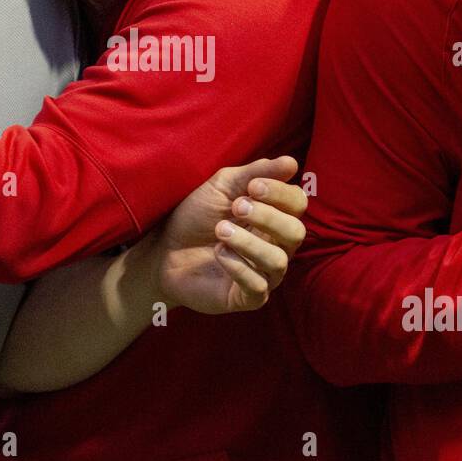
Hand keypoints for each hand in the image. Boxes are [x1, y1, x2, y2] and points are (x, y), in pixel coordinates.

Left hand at [148, 156, 307, 313]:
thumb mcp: (223, 186)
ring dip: (249, 242)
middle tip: (236, 207)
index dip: (281, 193)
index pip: (298, 204)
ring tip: (221, 230)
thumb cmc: (196, 215)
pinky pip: (258, 287)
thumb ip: (256, 173)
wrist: (163, 249)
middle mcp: (276, 246)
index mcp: (274, 216)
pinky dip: (239, 267)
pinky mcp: (247, 297)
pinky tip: (218, 253)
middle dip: (267, 217)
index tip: (253, 186)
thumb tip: (291, 163)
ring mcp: (264, 273)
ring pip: (278, 261)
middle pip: (295, 232)